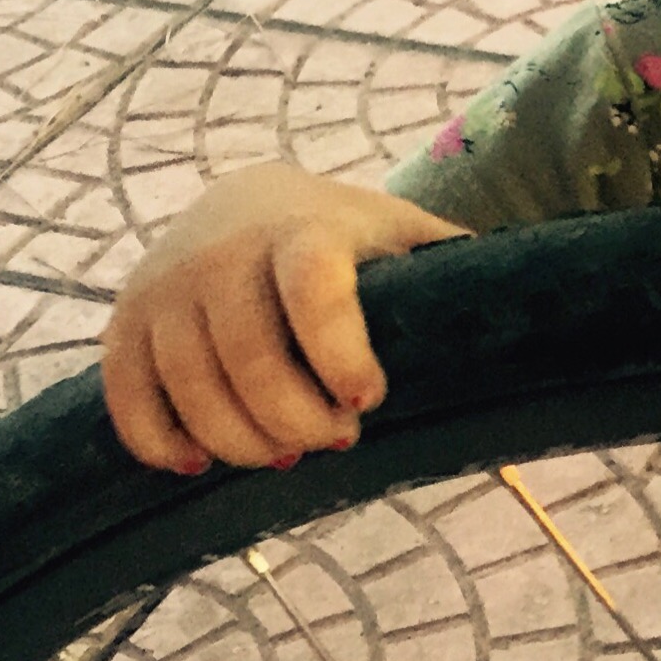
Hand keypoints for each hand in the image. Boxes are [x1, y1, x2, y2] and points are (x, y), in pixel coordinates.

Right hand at [103, 164, 467, 474]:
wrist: (241, 198)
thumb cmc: (341, 232)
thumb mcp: (398, 230)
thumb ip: (448, 259)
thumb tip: (537, 298)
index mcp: (303, 227)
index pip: (313, 285)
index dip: (338, 350)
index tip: (368, 399)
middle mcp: (222, 253)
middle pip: (248, 357)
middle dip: (296, 418)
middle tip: (338, 439)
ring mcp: (164, 288)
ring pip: (191, 389)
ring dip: (240, 441)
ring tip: (284, 452)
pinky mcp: (123, 323)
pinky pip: (128, 399)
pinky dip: (160, 443)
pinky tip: (201, 462)